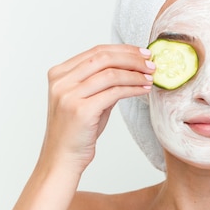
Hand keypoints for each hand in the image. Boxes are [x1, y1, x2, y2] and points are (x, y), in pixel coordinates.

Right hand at [39, 44, 153, 173]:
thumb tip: (131, 67)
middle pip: (103, 58)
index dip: (123, 50)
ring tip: (150, 77)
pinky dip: (133, 88)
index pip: (96, 51)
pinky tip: (144, 90)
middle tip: (151, 63)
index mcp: (59, 74)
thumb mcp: (86, 100)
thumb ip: (102, 82)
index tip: (142, 52)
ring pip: (110, 74)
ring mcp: (69, 95)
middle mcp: (61, 82)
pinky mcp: (81, 110)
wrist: (62, 159)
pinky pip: (114, 92)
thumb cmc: (77, 132)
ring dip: (135, 74)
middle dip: (131, 58)